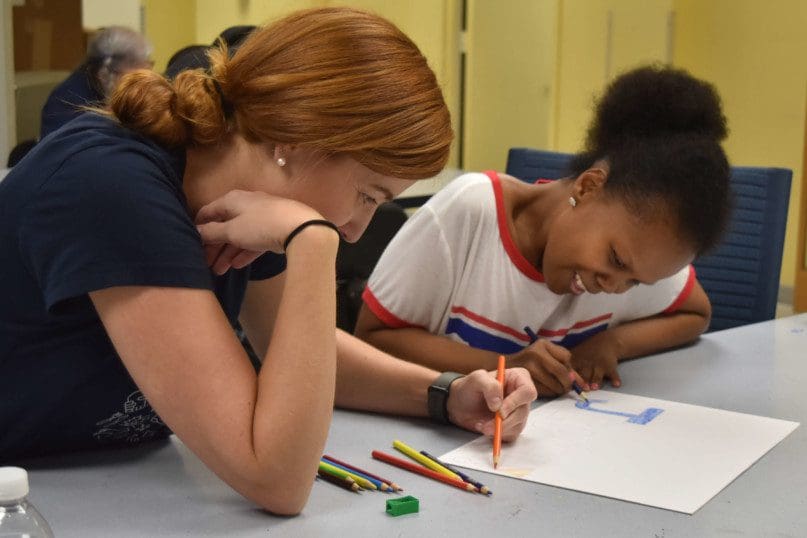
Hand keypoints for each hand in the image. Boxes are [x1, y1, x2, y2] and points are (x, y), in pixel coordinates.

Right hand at [195, 190, 323, 273]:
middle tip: (205, 265)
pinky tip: (236, 266)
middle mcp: (245, 205)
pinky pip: (254, 242)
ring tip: (219, 272)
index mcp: (232, 200)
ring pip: (239, 236)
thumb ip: (212, 232)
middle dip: (214, 246)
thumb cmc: (260, 225)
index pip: (208, 211)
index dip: (198, 227)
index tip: (191, 243)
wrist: (299, 228)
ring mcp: (261, 218)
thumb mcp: (232, 230)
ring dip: (227, 253)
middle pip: (224, 226)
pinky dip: (244, 252)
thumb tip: (197, 230)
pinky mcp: (274, 231)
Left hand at [446, 368, 536, 441]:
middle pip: (523, 412)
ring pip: (517, 425)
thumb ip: (489, 386)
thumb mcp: (476, 379)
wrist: (461, 404)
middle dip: (504, 421)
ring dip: (498, 429)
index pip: (527, 392)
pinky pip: (511, 435)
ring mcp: (518, 412)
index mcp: (518, 378)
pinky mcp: (513, 426)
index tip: (500, 411)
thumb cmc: (470, 388)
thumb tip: (499, 404)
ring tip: (481, 425)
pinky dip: (497, 435)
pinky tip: (484, 427)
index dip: (515, 402)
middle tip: (487, 425)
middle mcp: (521, 395)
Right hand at [507, 340, 584, 396]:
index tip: (567, 374)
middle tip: (567, 387)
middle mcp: (536, 353)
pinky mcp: (527, 381)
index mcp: (542, 344)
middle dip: (567, 382)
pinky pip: (547, 391)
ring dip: (559, 389)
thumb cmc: (530, 361)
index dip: (569, 368)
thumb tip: (581, 383)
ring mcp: (530, 367)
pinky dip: (550, 393)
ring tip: (555, 387)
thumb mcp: (545, 356)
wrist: (507, 367)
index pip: (566, 357)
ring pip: (556, 384)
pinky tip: (546, 389)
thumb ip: (564, 366)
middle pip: (562, 372)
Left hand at [570, 330, 621, 389]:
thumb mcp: (575, 355)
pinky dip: (615, 378)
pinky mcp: (611, 367)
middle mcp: (588, 363)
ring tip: (595, 387)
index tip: (567, 383)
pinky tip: (616, 384)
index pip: (571, 370)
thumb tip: (554, 381)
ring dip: (596, 381)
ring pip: (597, 374)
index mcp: (577, 361)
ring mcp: (600, 365)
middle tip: (582, 389)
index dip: (569, 377)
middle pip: (584, 373)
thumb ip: (566, 366)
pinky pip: (613, 373)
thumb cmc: (586, 352)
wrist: (606, 342)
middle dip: (583, 380)